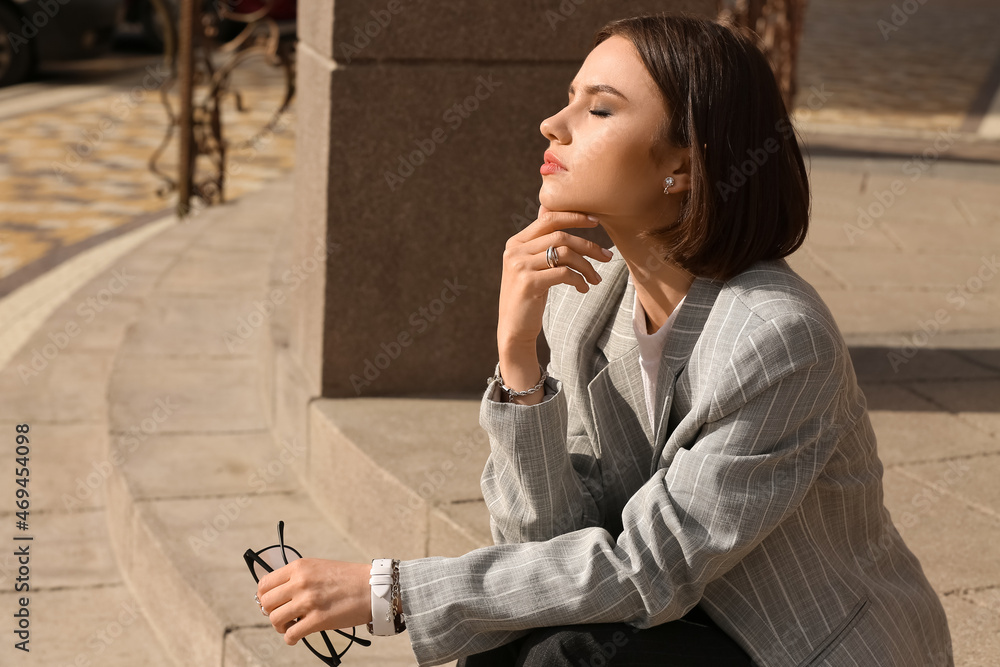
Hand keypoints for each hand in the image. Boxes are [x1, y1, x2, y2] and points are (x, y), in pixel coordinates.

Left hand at [257, 559, 371, 645]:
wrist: (374, 587)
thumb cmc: (348, 578)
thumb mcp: (318, 568)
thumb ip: (297, 578)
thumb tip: (275, 596)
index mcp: (299, 567)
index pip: (264, 584)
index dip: (264, 597)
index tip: (271, 603)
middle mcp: (300, 582)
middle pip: (266, 603)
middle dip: (271, 612)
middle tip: (282, 616)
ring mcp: (308, 601)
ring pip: (275, 620)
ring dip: (280, 627)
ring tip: (291, 626)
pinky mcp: (318, 620)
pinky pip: (290, 635)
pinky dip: (290, 638)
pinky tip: (297, 636)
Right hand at [497, 204, 612, 350]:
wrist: (514, 329)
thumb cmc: (529, 296)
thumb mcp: (533, 267)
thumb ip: (543, 246)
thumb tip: (569, 222)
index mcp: (516, 242)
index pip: (549, 219)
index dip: (574, 217)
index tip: (596, 221)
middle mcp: (514, 251)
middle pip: (560, 236)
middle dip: (588, 246)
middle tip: (607, 257)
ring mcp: (520, 266)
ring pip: (564, 254)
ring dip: (586, 266)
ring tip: (596, 279)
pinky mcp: (528, 283)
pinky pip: (564, 273)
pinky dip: (579, 279)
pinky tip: (583, 288)